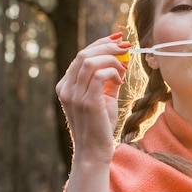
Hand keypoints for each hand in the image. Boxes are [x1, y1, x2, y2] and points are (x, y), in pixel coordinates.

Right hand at [55, 33, 129, 163]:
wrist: (95, 152)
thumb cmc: (99, 127)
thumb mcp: (102, 100)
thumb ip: (106, 81)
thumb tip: (119, 62)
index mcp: (66, 86)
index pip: (81, 56)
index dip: (100, 43)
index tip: (118, 39)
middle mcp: (66, 88)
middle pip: (84, 54)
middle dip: (107, 46)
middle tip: (126, 46)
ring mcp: (74, 95)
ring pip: (90, 61)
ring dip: (111, 59)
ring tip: (124, 68)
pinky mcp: (87, 102)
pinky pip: (100, 75)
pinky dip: (113, 72)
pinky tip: (120, 80)